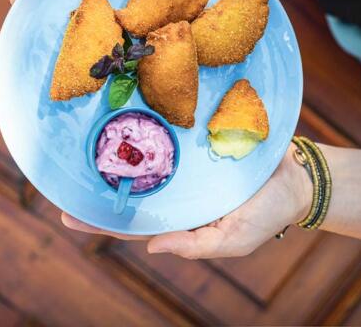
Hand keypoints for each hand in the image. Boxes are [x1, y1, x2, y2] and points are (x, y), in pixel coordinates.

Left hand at [61, 143, 312, 258]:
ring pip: (146, 153)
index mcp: (180, 215)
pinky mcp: (197, 134)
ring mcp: (185, 158)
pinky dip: (149, 123)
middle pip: (132, 183)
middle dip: (99, 179)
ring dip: (119, 148)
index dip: (101, 219)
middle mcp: (176, 185)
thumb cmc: (267, 212)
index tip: (67, 213)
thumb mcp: (234, 239)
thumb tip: (152, 248)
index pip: (134, 221)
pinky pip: (169, 129)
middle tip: (63, 172)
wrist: (297, 175)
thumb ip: (195, 246)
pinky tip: (126, 112)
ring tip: (84, 139)